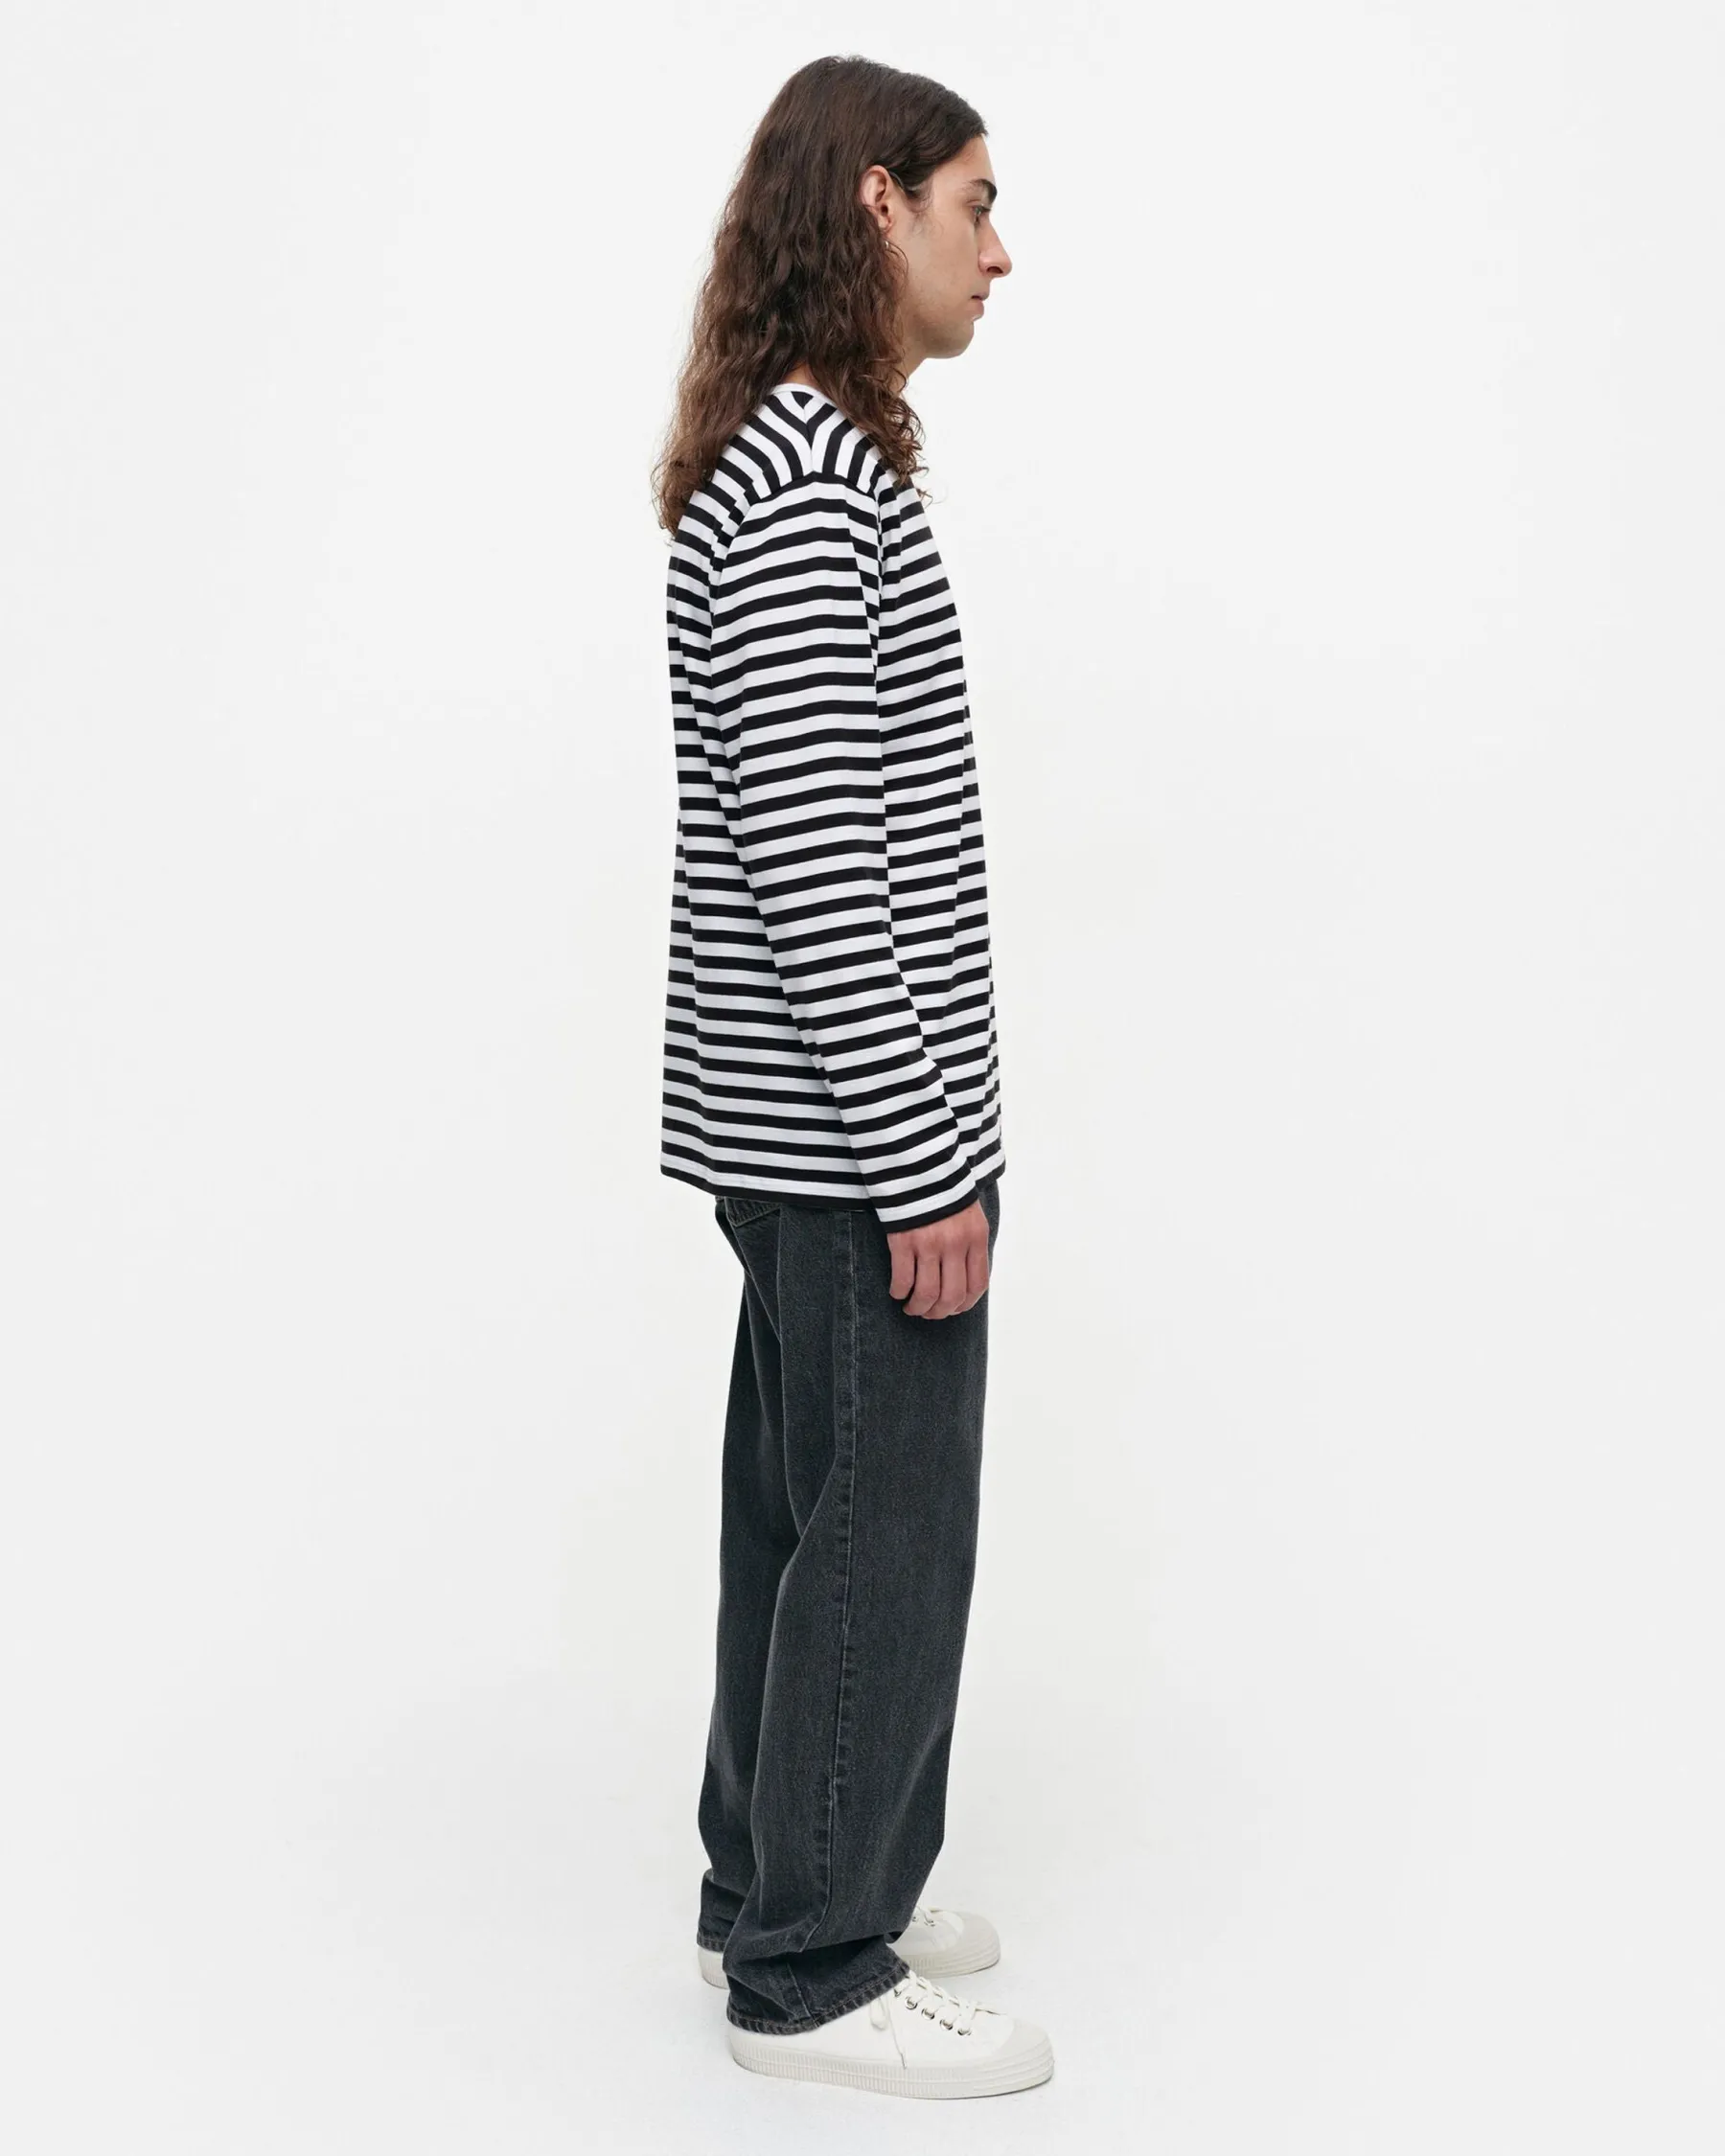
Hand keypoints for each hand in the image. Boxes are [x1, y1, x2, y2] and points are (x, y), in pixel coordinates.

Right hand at [885, 1198, 989, 1318]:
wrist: (918, 1164)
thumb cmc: (944, 1192)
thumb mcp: (969, 1215)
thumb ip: (970, 1245)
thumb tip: (965, 1278)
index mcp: (976, 1238)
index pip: (977, 1285)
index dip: (965, 1305)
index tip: (953, 1309)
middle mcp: (956, 1244)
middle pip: (952, 1296)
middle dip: (940, 1312)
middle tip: (929, 1313)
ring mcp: (929, 1243)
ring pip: (927, 1294)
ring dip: (918, 1308)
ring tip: (912, 1307)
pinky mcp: (904, 1240)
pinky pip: (902, 1279)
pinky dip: (899, 1291)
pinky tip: (896, 1291)